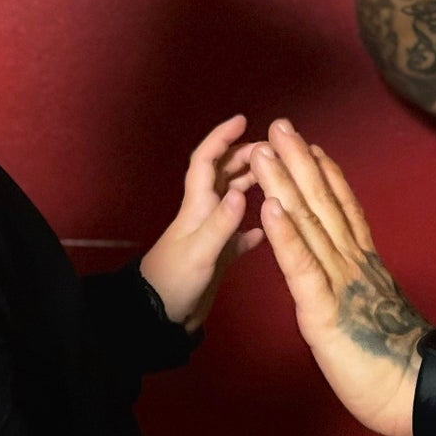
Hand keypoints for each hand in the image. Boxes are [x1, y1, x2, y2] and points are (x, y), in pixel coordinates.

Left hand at [140, 115, 262, 331]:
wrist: (160, 316)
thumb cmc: (175, 280)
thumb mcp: (200, 252)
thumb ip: (222, 223)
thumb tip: (243, 192)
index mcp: (196, 205)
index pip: (207, 161)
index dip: (221, 138)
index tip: (242, 120)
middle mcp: (204, 212)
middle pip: (222, 174)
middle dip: (243, 156)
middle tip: (272, 150)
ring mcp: (211, 233)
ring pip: (232, 198)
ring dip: (250, 184)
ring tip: (276, 176)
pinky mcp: (218, 254)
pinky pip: (238, 234)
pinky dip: (253, 227)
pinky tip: (269, 227)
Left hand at [253, 119, 424, 435]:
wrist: (416, 391)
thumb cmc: (396, 360)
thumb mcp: (377, 311)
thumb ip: (367, 286)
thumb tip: (364, 275)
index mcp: (362, 265)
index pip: (342, 209)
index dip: (325, 175)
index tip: (311, 143)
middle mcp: (352, 263)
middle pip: (323, 202)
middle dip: (299, 162)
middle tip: (281, 125)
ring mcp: (339, 282)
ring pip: (308, 223)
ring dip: (285, 184)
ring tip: (267, 150)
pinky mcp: (324, 309)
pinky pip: (301, 266)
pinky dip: (285, 234)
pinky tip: (270, 208)